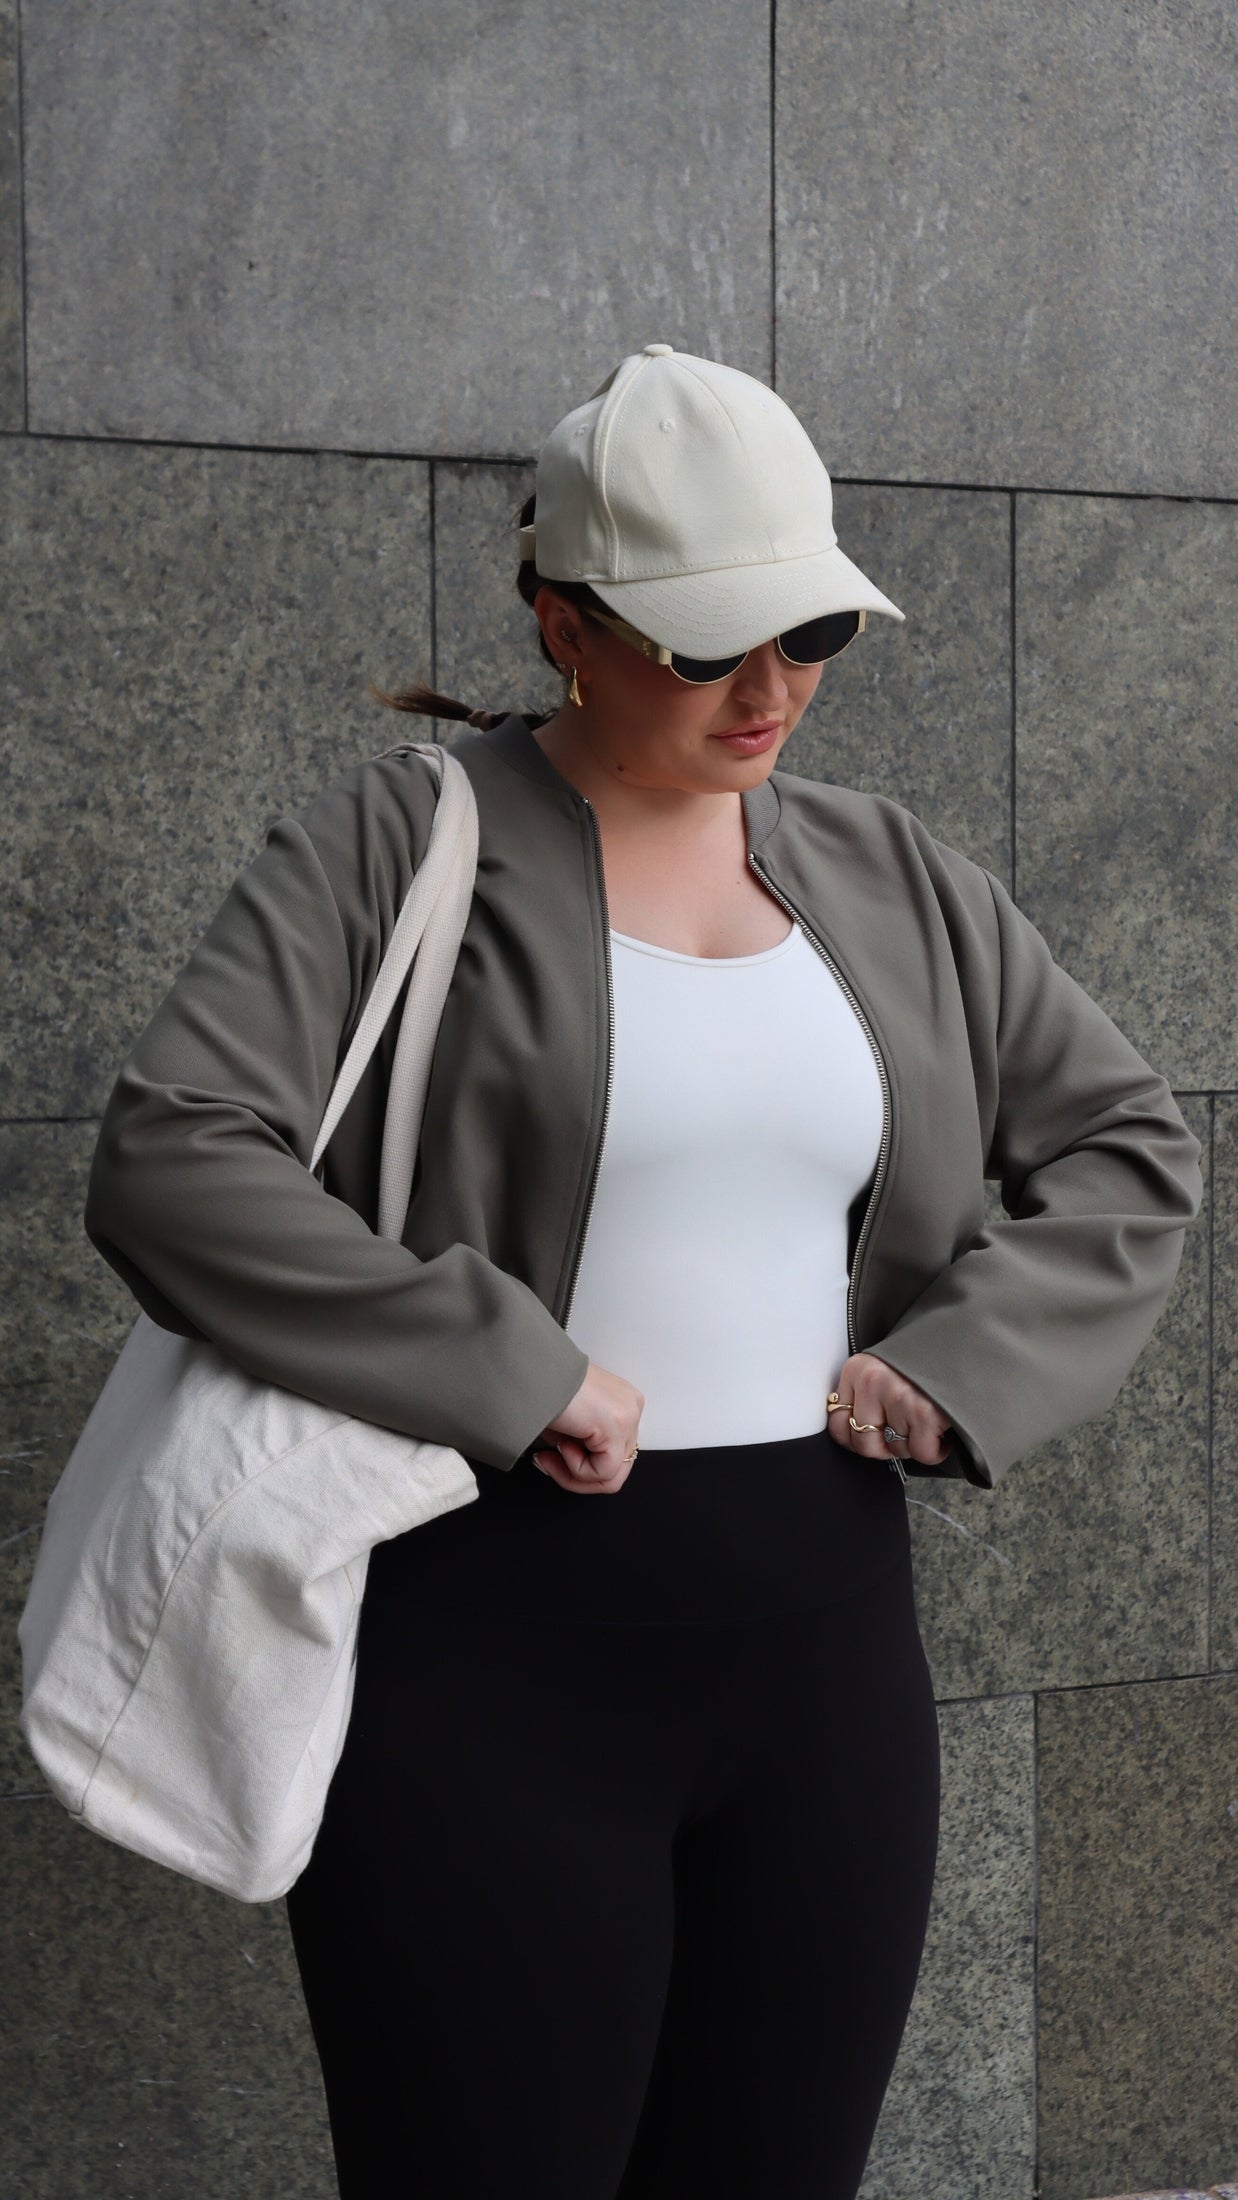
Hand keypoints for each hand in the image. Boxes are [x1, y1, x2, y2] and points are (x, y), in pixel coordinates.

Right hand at [529, 1362, 644, 1494]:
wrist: (528, 1368)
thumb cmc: (538, 1384)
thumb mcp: (566, 1420)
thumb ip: (578, 1442)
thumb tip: (571, 1468)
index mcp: (620, 1401)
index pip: (611, 1454)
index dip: (576, 1467)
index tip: (546, 1457)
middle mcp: (630, 1407)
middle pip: (615, 1470)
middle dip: (576, 1477)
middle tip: (546, 1462)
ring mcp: (628, 1416)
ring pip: (611, 1477)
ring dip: (572, 1475)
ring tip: (549, 1456)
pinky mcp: (618, 1426)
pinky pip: (603, 1472)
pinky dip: (575, 1468)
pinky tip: (560, 1445)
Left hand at [827, 1353, 954, 1467]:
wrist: (964, 1345)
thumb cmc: (923, 1363)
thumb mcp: (882, 1370)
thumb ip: (863, 1398)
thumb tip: (852, 1437)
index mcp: (857, 1370)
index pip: (837, 1425)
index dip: (857, 1439)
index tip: (874, 1437)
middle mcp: (873, 1382)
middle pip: (865, 1444)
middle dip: (886, 1447)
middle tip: (903, 1432)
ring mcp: (899, 1397)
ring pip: (897, 1451)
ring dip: (914, 1444)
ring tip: (925, 1421)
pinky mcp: (926, 1412)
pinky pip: (923, 1453)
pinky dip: (936, 1450)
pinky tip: (940, 1430)